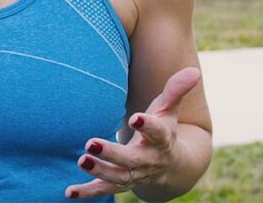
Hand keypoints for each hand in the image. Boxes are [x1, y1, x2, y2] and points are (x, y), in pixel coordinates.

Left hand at [64, 67, 200, 199]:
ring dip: (99, 171)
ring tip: (81, 160)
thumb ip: (176, 90)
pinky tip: (70, 192)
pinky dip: (88, 193)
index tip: (136, 117)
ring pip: (118, 177)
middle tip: (91, 143)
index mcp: (162, 139)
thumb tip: (193, 71)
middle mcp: (149, 160)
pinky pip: (104, 190)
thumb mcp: (170, 110)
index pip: (158, 133)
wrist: (171, 166)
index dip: (148, 125)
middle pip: (132, 160)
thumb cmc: (165, 129)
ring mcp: (135, 174)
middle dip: (112, 153)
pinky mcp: (120, 183)